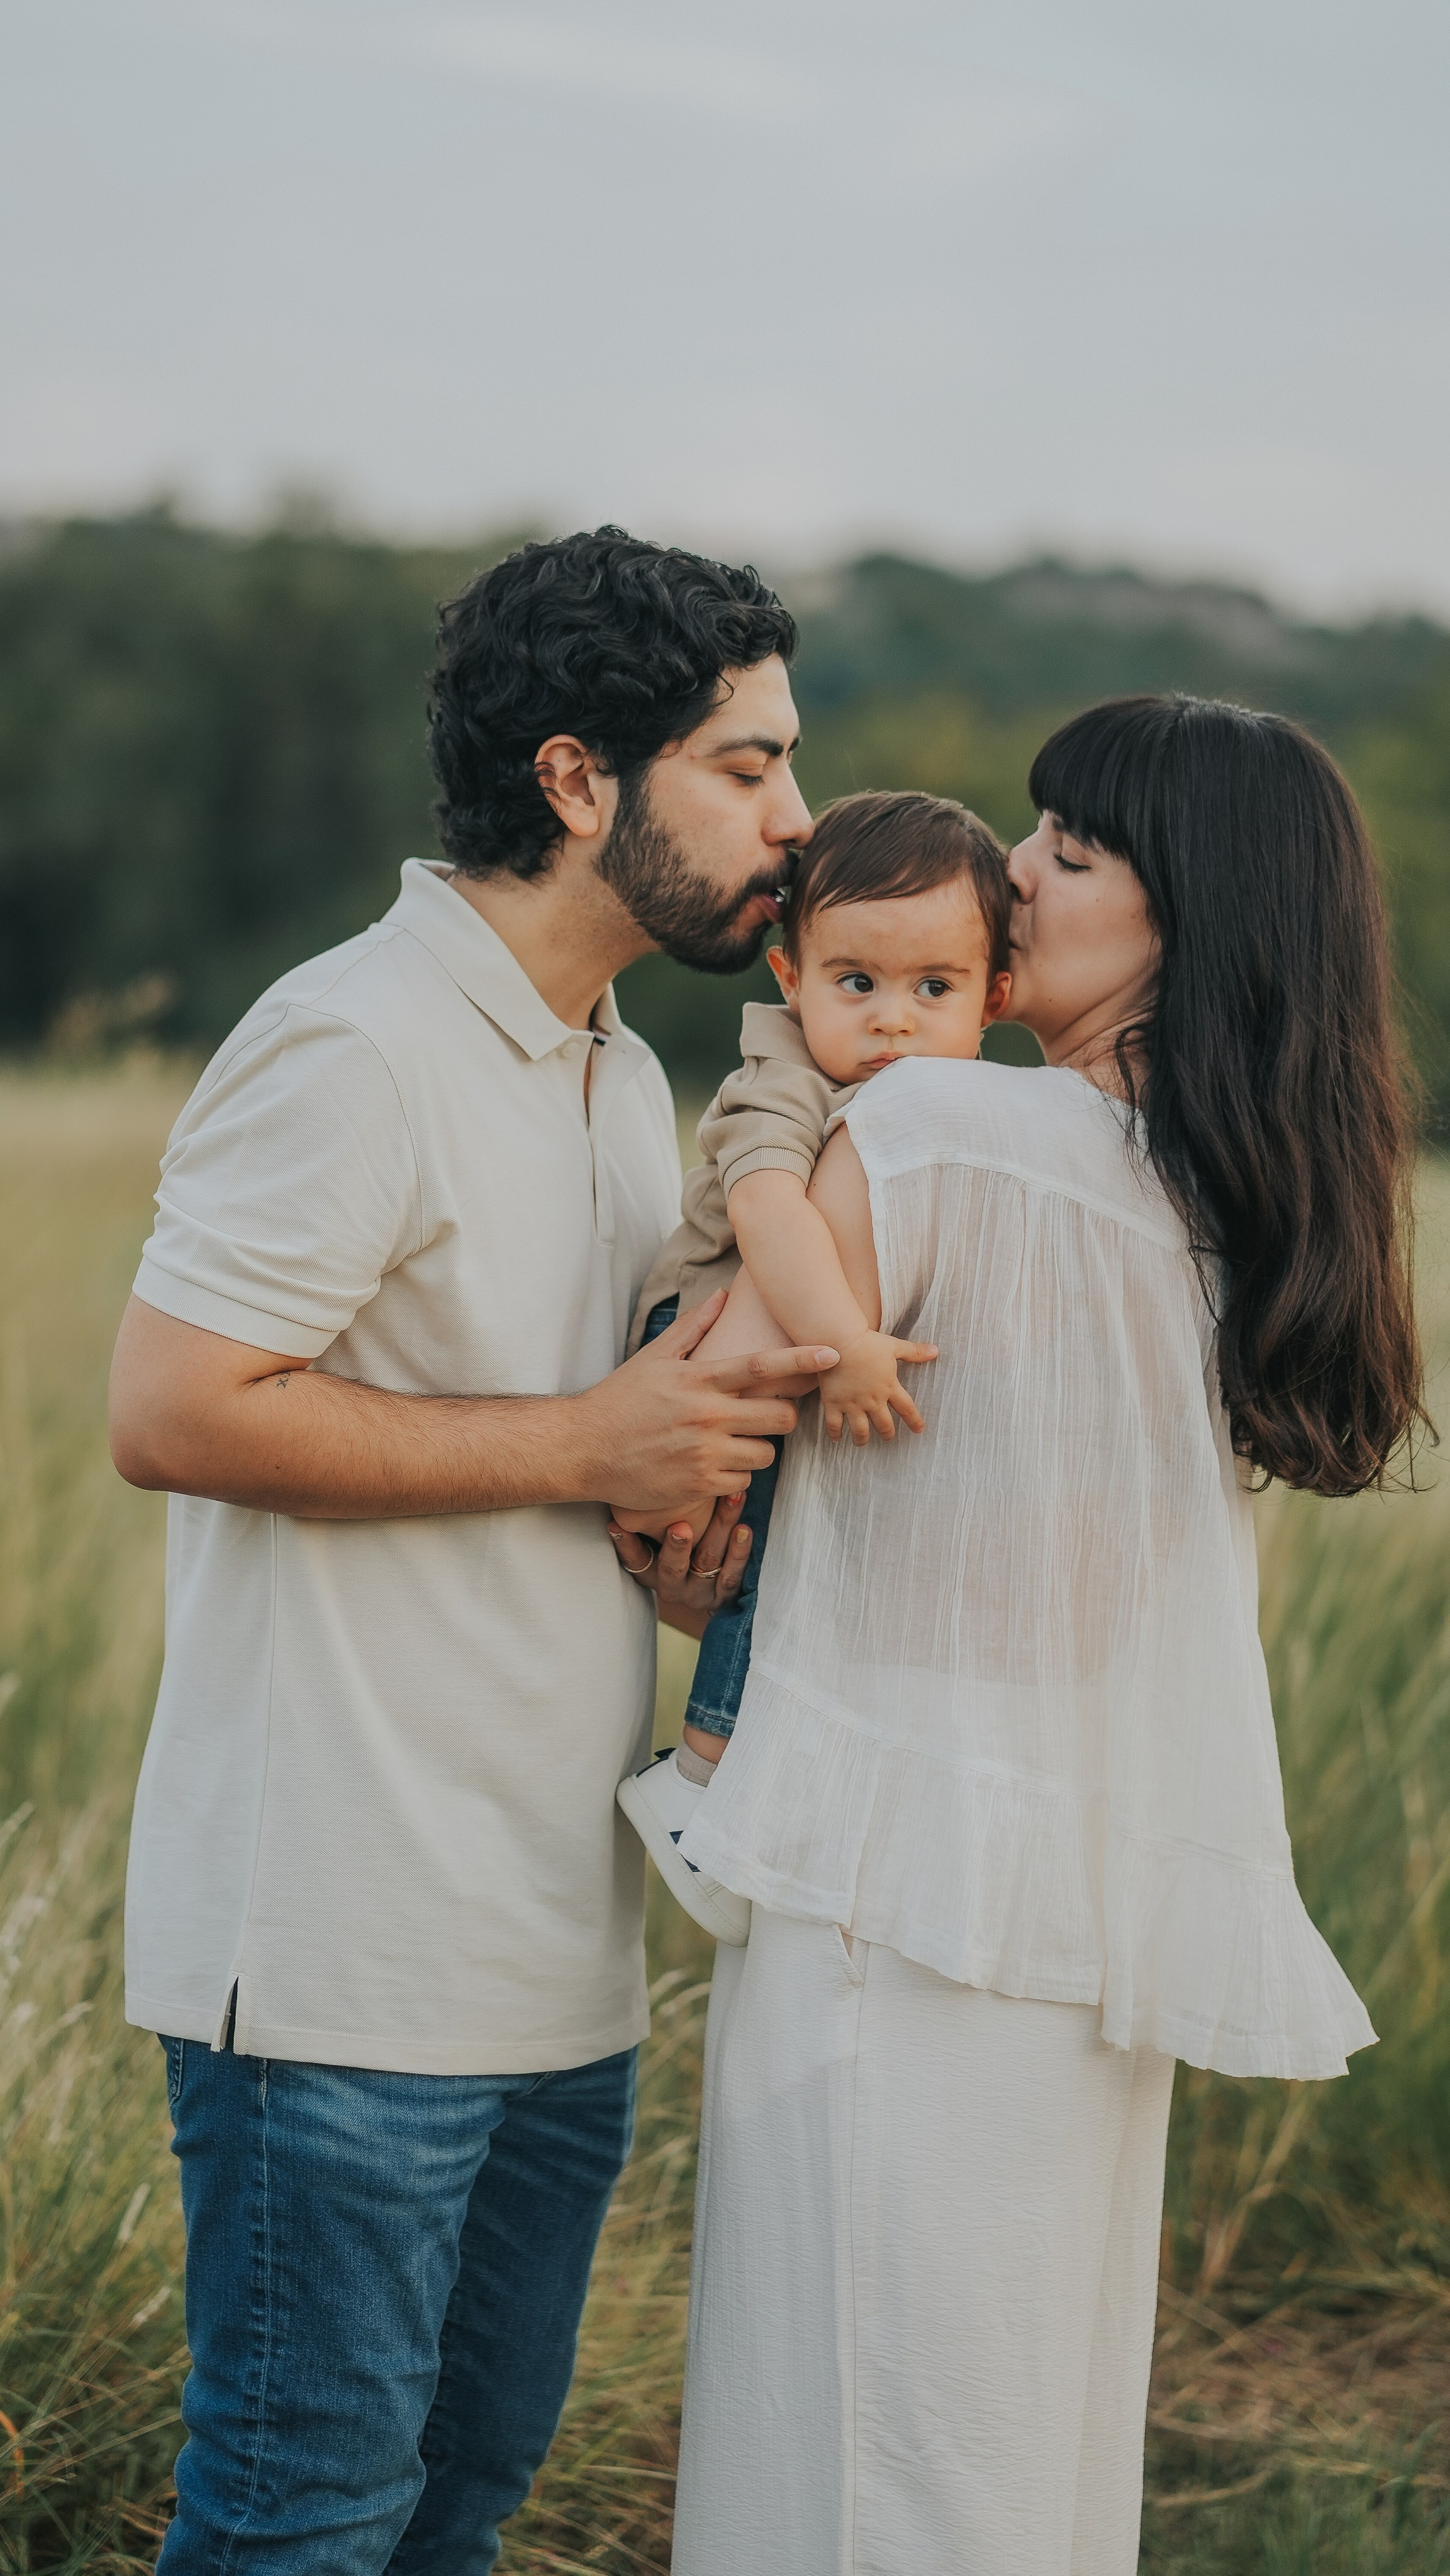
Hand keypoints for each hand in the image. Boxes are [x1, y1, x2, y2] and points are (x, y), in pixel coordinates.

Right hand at [575, 1291, 838, 1514]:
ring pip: (767, 1454)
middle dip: (782, 1417)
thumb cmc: (620, 1399)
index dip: (802, 1359)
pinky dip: (734, 1475)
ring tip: (731, 1442)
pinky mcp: (699, 1484)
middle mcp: (706, 1415)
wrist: (583, 1448)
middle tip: (764, 1416)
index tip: (834, 1354)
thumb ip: (693, 1327)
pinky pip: (743, 1482)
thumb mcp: (654, 1357)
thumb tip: (723, 1295)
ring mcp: (704, 1453)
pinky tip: (710, 1465)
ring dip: (757, 1449)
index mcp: (699, 1379)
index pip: (762, 1366)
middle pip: (781, 1417)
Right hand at [608, 1489, 753, 1638]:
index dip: (625, 1545)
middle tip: (681, 1526)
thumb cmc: (679, 1551)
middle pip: (672, 1567)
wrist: (712, 1590)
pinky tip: (744, 1529)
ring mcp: (700, 1593)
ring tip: (730, 1501)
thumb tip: (625, 1499)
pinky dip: (739, 1551)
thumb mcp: (657, 1543)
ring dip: (719, 1528)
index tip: (615, 1525)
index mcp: (651, 1575)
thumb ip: (646, 1524)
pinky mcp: (726, 1595)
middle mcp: (672, 1586)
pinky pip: (733, 1574)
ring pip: (708, 1561)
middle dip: (676, 1548)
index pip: (635, 1561)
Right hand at [819, 1328, 937, 1445]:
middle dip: (887, 1434)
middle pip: (884, 1425)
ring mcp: (853, 1403)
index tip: (919, 1430)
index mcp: (889, 1387)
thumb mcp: (894, 1346)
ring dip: (862, 1439)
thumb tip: (936, 1350)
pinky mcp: (833, 1403)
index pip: (907, 1409)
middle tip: (887, 1437)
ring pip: (860, 1431)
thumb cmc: (867, 1341)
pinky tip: (836, 1438)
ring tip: (861, 1443)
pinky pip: (834, 1425)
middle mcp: (873, 1399)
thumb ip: (914, 1352)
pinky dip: (835, 1434)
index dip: (914, 1421)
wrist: (839, 1340)